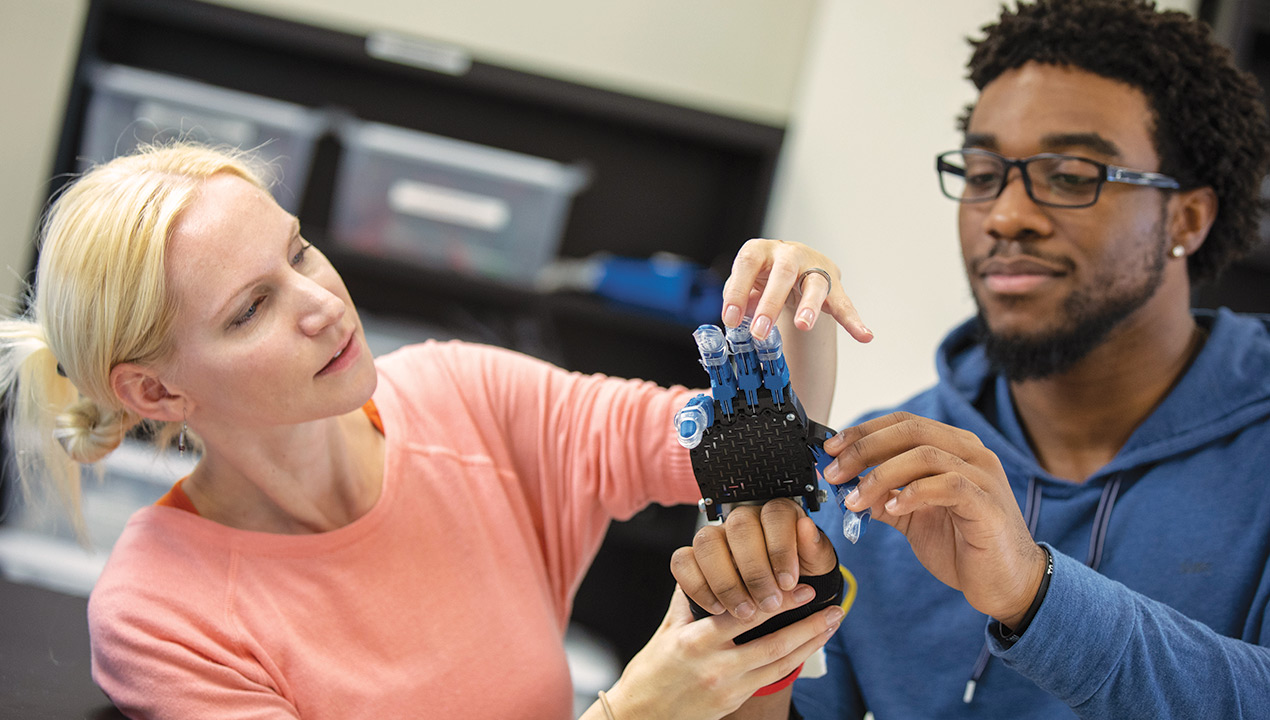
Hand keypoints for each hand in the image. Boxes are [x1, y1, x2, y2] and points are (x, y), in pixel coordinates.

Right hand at [592, 586, 842, 719]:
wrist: (640, 715)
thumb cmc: (649, 672)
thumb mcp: (665, 630)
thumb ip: (688, 599)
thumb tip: (698, 566)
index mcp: (696, 642)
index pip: (745, 616)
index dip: (777, 602)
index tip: (803, 589)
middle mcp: (716, 666)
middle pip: (773, 645)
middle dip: (807, 626)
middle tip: (832, 609)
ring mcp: (728, 688)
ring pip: (779, 664)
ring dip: (809, 644)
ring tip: (830, 626)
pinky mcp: (734, 701)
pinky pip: (771, 678)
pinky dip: (793, 662)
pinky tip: (808, 649)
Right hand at [671, 499, 837, 619]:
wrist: (778, 601)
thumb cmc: (798, 579)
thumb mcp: (816, 568)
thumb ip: (814, 550)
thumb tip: (806, 528)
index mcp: (776, 515)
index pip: (774, 513)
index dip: (781, 548)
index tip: (789, 582)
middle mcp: (743, 521)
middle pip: (740, 527)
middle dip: (756, 571)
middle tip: (769, 603)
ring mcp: (715, 537)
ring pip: (707, 542)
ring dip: (727, 582)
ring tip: (746, 612)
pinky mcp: (693, 558)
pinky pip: (682, 561)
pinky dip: (699, 587)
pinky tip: (719, 608)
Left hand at [722, 238, 870, 342]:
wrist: (795, 265)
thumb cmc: (765, 275)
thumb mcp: (747, 282)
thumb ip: (739, 297)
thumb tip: (734, 319)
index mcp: (762, 250)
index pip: (748, 263)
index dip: (738, 290)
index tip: (731, 319)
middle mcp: (790, 254)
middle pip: (783, 272)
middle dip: (771, 303)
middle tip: (759, 332)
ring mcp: (814, 267)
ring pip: (815, 284)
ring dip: (809, 306)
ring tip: (804, 326)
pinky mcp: (833, 284)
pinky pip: (843, 303)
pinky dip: (853, 320)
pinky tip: (863, 335)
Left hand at [824, 411, 1045, 626]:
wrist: (1007, 584)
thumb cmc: (963, 546)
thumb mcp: (913, 518)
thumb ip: (885, 497)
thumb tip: (846, 485)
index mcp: (953, 447)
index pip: (903, 423)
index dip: (864, 432)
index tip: (831, 450)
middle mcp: (971, 453)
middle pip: (911, 430)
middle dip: (865, 449)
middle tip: (835, 472)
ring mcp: (983, 475)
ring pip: (924, 455)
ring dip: (881, 474)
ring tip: (855, 498)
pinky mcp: (988, 504)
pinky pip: (947, 486)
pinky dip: (914, 493)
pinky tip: (892, 508)